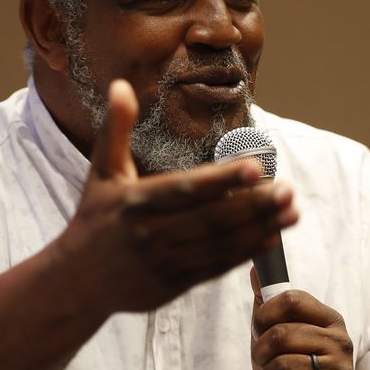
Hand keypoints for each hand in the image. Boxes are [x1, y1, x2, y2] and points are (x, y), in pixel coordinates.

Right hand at [59, 79, 299, 312]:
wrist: (77, 281)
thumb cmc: (94, 218)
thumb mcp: (101, 171)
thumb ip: (115, 129)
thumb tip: (120, 84)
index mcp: (134, 201)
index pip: (185, 189)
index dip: (222, 179)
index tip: (256, 166)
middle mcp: (150, 234)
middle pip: (211, 219)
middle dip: (253, 204)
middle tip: (288, 189)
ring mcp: (164, 262)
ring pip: (219, 245)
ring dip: (259, 228)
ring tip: (292, 210)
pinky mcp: (174, 285)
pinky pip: (216, 268)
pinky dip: (247, 253)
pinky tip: (273, 237)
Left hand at [250, 268, 353, 369]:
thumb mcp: (277, 338)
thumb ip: (267, 305)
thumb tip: (254, 270)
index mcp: (330, 320)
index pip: (290, 299)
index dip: (264, 314)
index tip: (259, 329)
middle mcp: (341, 343)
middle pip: (281, 334)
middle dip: (260, 352)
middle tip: (264, 362)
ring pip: (281, 366)